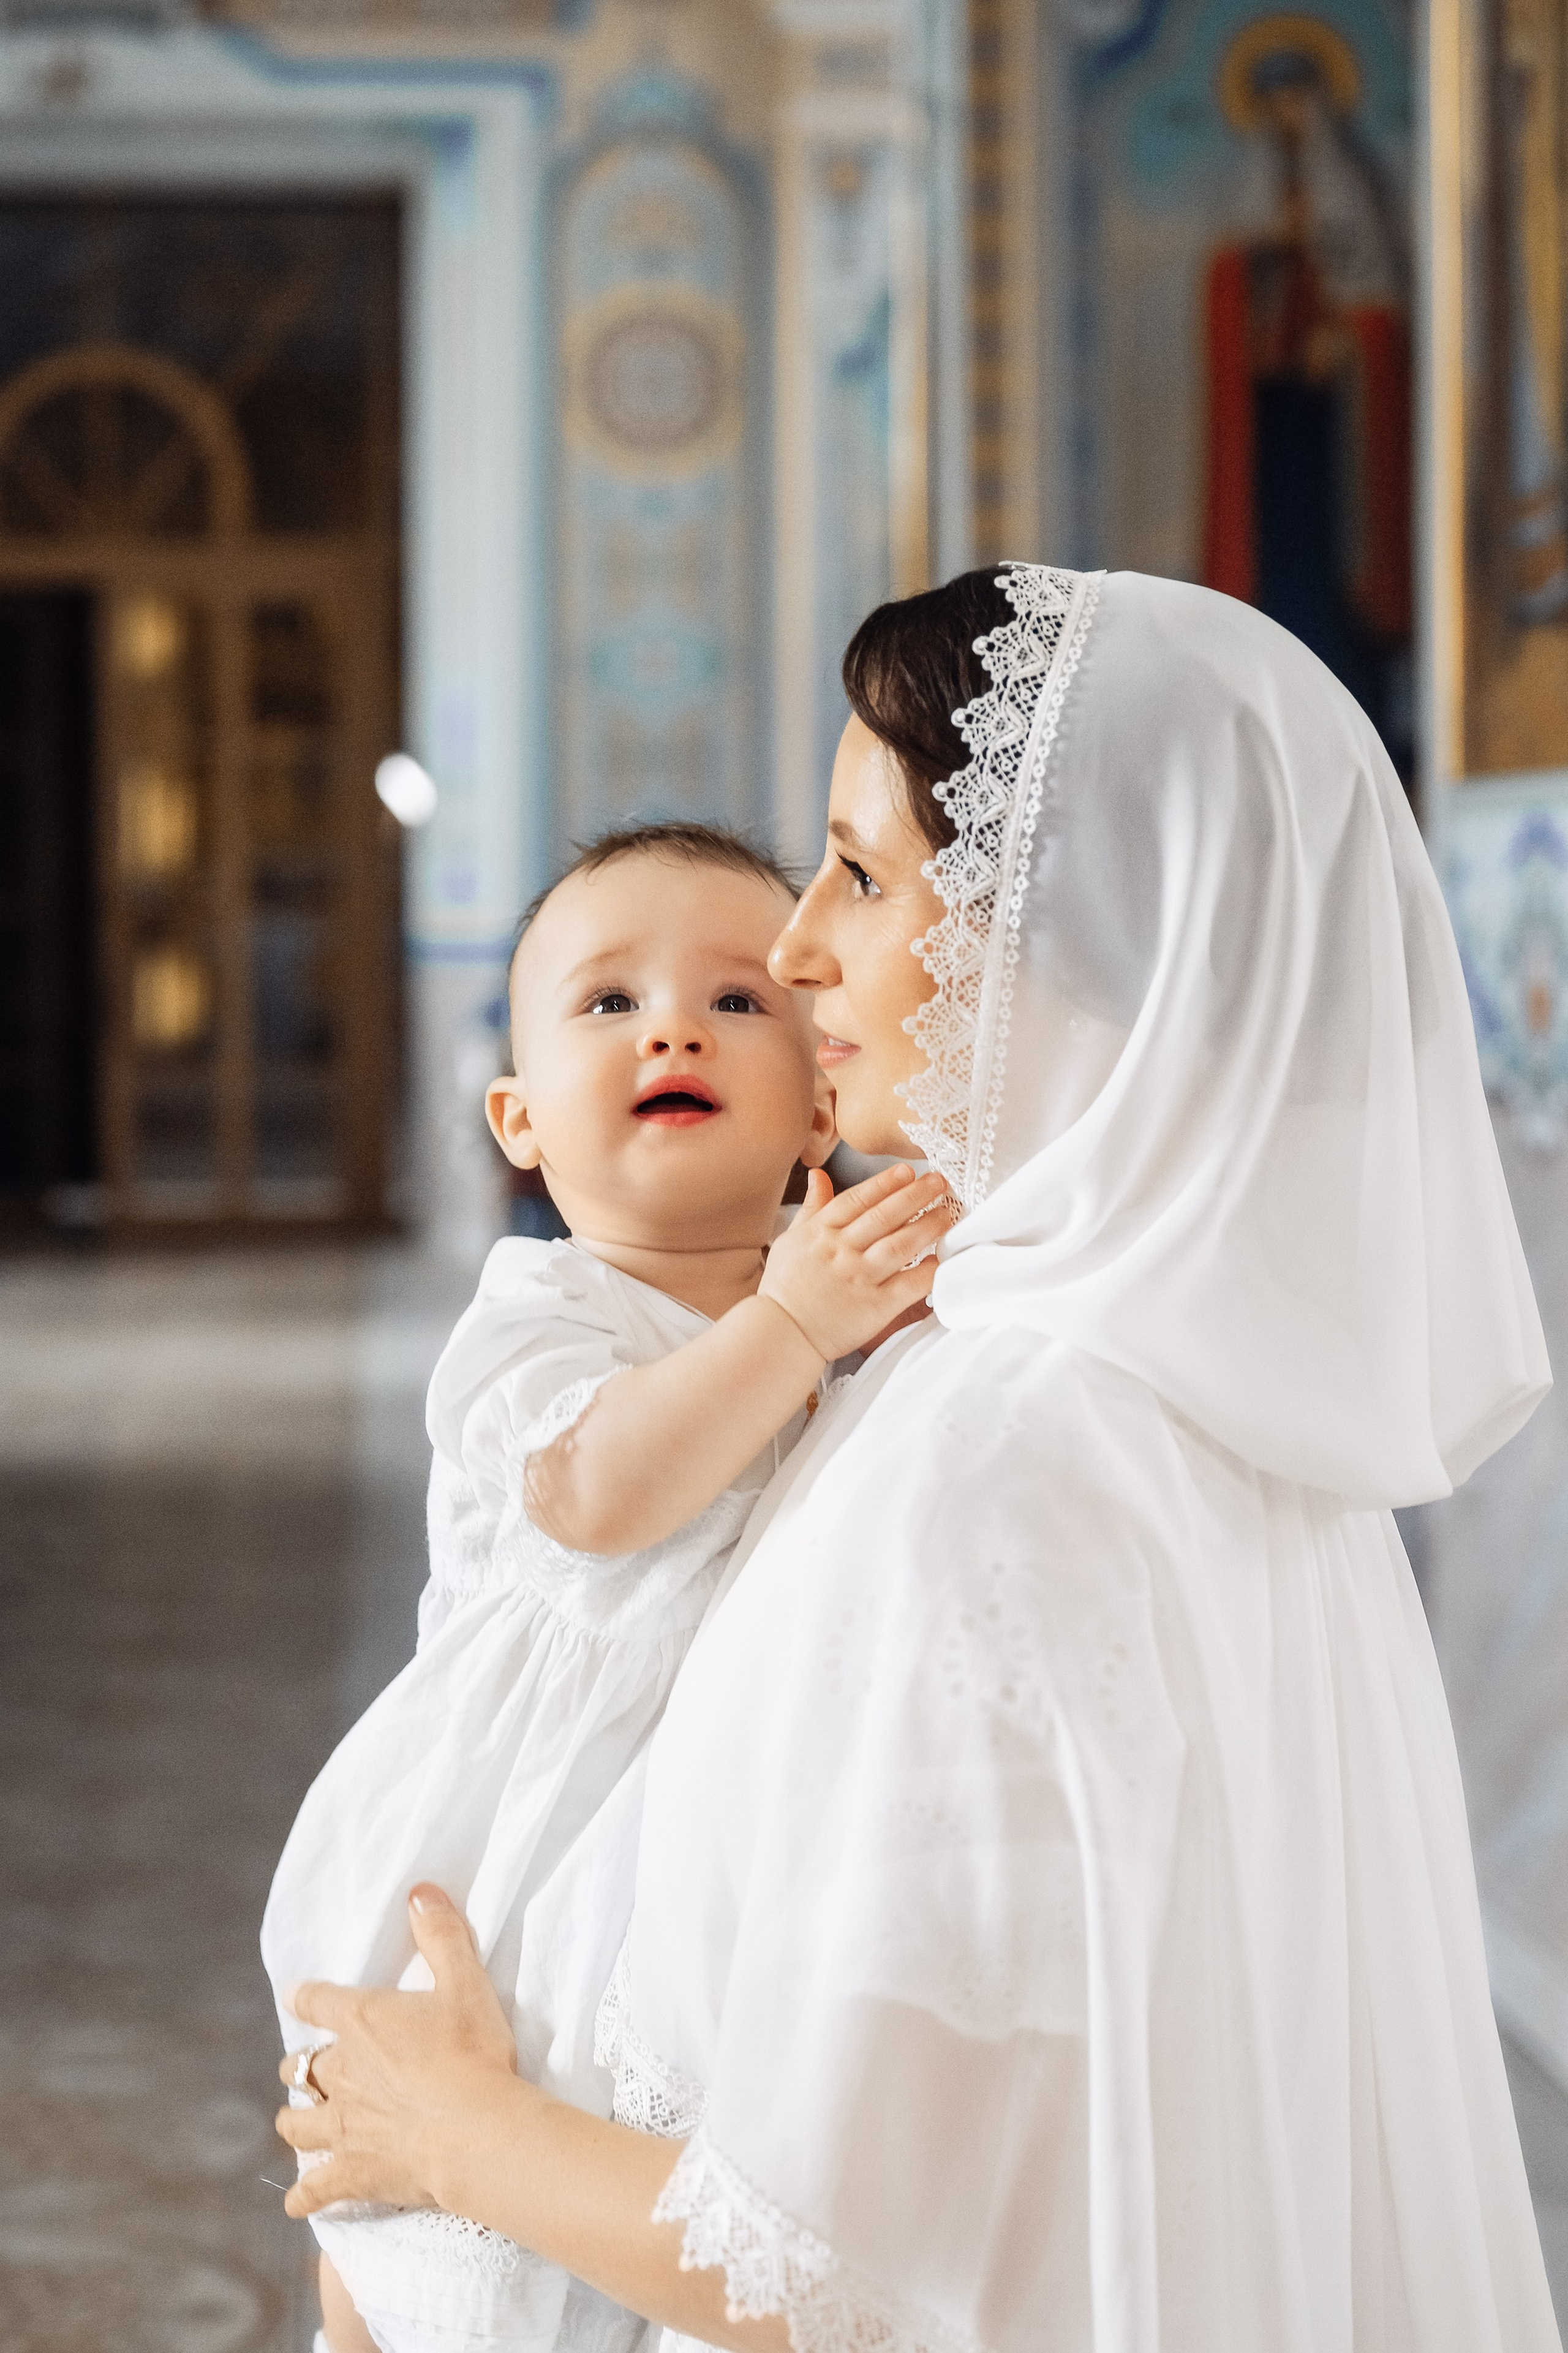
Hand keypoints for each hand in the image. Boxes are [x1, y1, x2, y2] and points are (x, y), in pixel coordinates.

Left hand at [275, 1884, 525, 2218]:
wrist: (477, 2132)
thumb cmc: (474, 2054)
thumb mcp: (466, 1983)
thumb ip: (441, 1935)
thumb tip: (419, 1891)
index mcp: (362, 2022)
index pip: (316, 2001)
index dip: (307, 1997)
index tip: (301, 1997)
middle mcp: (341, 2073)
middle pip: (302, 2067)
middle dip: (304, 2065)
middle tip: (314, 2067)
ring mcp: (343, 2126)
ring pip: (297, 2123)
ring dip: (295, 2120)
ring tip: (297, 2121)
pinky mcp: (353, 2171)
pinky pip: (314, 2189)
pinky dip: (304, 2195)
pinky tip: (299, 2200)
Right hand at [759, 1163, 952, 1361]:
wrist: (780, 1334)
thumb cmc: (784, 1288)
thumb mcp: (790, 1239)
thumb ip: (811, 1207)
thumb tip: (817, 1176)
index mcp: (822, 1232)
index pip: (858, 1198)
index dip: (886, 1182)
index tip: (908, 1171)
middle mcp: (842, 1251)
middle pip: (885, 1216)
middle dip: (916, 1195)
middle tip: (939, 1182)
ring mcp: (859, 1278)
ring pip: (900, 1245)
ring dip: (928, 1227)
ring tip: (948, 1213)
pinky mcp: (874, 1307)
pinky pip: (908, 1285)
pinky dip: (927, 1272)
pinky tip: (941, 1261)